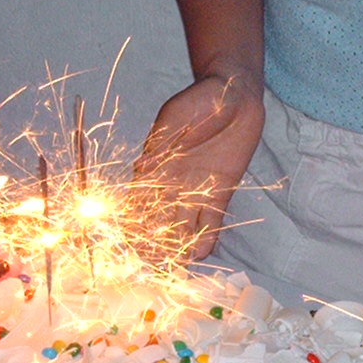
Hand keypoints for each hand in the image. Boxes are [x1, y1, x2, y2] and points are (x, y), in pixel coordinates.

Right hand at [138, 73, 263, 258]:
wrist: (235, 94)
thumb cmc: (201, 99)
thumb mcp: (176, 115)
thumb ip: (162, 140)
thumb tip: (143, 165)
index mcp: (154, 166)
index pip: (137, 200)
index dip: (131, 221)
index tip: (127, 240)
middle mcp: (172, 184)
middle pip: (156, 221)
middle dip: (151, 243)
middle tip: (148, 265)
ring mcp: (196, 191)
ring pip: (180, 227)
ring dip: (176, 247)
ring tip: (173, 268)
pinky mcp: (220, 194)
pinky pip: (210, 223)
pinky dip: (204, 239)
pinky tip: (199, 255)